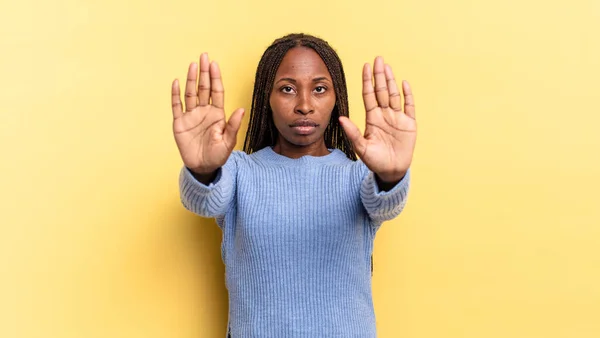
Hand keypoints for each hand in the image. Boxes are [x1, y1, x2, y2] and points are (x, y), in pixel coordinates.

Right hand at [171, 53, 243, 174]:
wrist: (202, 168)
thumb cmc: (218, 155)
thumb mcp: (228, 142)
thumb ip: (233, 125)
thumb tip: (241, 109)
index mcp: (217, 114)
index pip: (216, 92)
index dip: (215, 78)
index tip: (215, 64)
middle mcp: (204, 111)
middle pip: (204, 88)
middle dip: (204, 72)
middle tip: (204, 56)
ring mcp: (191, 116)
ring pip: (191, 93)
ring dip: (191, 79)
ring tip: (193, 65)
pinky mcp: (179, 123)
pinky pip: (177, 106)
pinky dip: (176, 94)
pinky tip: (177, 82)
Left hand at [339, 56, 416, 182]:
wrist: (391, 171)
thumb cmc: (375, 160)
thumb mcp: (361, 147)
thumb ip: (352, 132)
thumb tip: (340, 118)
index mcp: (372, 118)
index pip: (369, 95)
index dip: (367, 81)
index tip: (365, 66)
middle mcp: (384, 115)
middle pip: (381, 91)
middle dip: (379, 75)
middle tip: (377, 59)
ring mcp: (397, 118)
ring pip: (393, 95)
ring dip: (391, 81)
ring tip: (387, 66)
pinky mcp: (409, 124)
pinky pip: (409, 106)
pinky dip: (407, 95)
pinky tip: (404, 83)